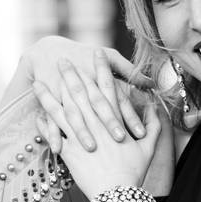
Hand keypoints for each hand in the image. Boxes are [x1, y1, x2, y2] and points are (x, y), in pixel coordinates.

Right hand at [22, 36, 150, 148]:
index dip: (129, 115)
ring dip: (82, 131)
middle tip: (120, 140)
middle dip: (108, 123)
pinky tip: (58, 149)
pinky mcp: (49, 103)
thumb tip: (151, 83)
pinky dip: (52, 134)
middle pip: (98, 107)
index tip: (140, 133)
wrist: (50, 52)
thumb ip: (130, 70)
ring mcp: (65, 96)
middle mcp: (84, 87)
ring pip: (74, 115)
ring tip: (91, 148)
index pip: (118, 100)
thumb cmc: (84, 54)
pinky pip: (50, 121)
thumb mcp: (110, 56)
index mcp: (100, 78)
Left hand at [32, 61, 161, 199]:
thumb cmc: (134, 173)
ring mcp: (81, 137)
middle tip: (61, 59)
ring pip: (61, 110)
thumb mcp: (149, 148)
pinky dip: (43, 123)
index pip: (107, 87)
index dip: (101, 68)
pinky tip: (34, 113)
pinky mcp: (69, 152)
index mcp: (115, 121)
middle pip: (80, 93)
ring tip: (38, 82)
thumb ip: (154, 125)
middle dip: (70, 74)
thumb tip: (155, 109)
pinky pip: (53, 134)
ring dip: (48, 95)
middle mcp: (96, 125)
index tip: (96, 52)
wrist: (118, 196)